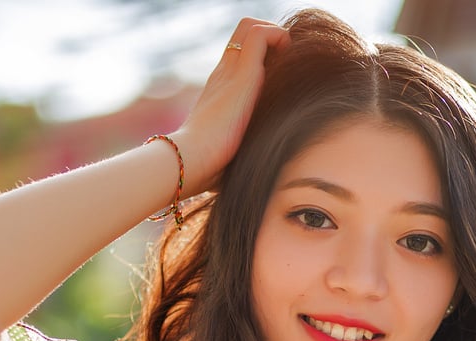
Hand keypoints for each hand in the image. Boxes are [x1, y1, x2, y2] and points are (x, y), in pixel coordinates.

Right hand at [173, 18, 289, 197]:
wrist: (188, 162)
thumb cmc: (205, 170)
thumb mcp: (228, 156)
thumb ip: (241, 153)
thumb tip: (259, 178)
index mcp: (219, 91)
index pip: (239, 55)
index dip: (262, 55)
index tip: (279, 74)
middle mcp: (223, 74)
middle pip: (245, 32)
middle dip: (271, 39)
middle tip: (286, 65)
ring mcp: (229, 72)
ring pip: (251, 26)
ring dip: (276, 35)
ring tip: (287, 62)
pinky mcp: (240, 76)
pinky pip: (260, 35)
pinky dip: (279, 38)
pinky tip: (287, 62)